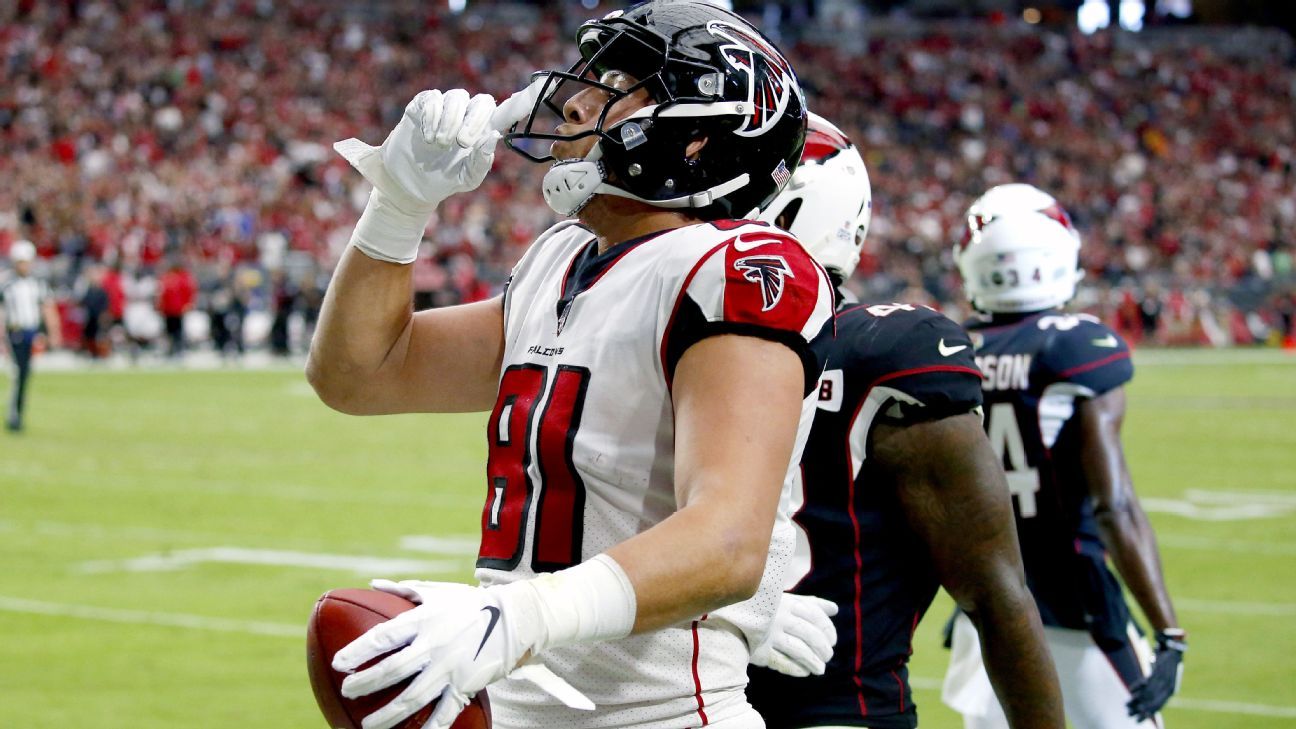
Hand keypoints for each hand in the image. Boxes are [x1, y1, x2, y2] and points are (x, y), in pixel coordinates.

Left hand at [332, 579, 590, 728]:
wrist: (516, 618)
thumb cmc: (471, 603)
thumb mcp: (438, 592)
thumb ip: (405, 590)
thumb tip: (373, 584)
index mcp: (424, 620)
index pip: (383, 637)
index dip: (358, 651)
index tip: (338, 663)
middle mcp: (434, 646)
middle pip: (392, 670)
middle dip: (364, 684)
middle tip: (347, 692)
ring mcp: (450, 668)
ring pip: (412, 698)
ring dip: (387, 715)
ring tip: (367, 725)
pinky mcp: (466, 685)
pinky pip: (444, 712)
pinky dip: (430, 728)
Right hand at [333, 82, 540, 263]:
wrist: (410, 183)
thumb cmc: (444, 178)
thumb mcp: (467, 178)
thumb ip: (482, 162)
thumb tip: (491, 138)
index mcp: (484, 130)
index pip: (508, 111)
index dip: (526, 98)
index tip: (546, 86)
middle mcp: (467, 114)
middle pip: (483, 101)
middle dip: (474, 122)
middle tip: (462, 144)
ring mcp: (445, 107)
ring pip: (456, 98)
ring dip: (450, 122)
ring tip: (440, 145)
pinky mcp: (423, 104)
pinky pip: (433, 99)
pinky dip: (432, 118)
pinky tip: (427, 137)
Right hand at [749, 592, 838, 676]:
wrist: (731, 617)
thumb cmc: (765, 609)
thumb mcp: (785, 600)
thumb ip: (810, 603)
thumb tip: (835, 609)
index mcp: (788, 602)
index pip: (816, 616)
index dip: (828, 630)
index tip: (833, 641)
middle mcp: (779, 617)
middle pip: (810, 634)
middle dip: (823, 648)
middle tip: (828, 657)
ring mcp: (768, 634)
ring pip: (799, 650)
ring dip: (813, 661)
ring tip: (820, 669)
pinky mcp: (759, 650)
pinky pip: (782, 662)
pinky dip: (796, 668)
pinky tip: (805, 672)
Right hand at [1126, 629, 1185, 720]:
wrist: (1173, 648)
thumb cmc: (1167, 663)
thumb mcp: (1163, 677)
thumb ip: (1155, 686)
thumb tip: (1143, 694)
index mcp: (1170, 691)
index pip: (1158, 706)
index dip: (1148, 713)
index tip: (1138, 720)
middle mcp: (1168, 687)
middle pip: (1152, 702)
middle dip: (1140, 709)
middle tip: (1129, 714)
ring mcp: (1163, 679)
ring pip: (1148, 694)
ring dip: (1137, 700)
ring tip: (1127, 705)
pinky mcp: (1158, 671)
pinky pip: (1147, 682)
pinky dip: (1138, 687)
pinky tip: (1130, 691)